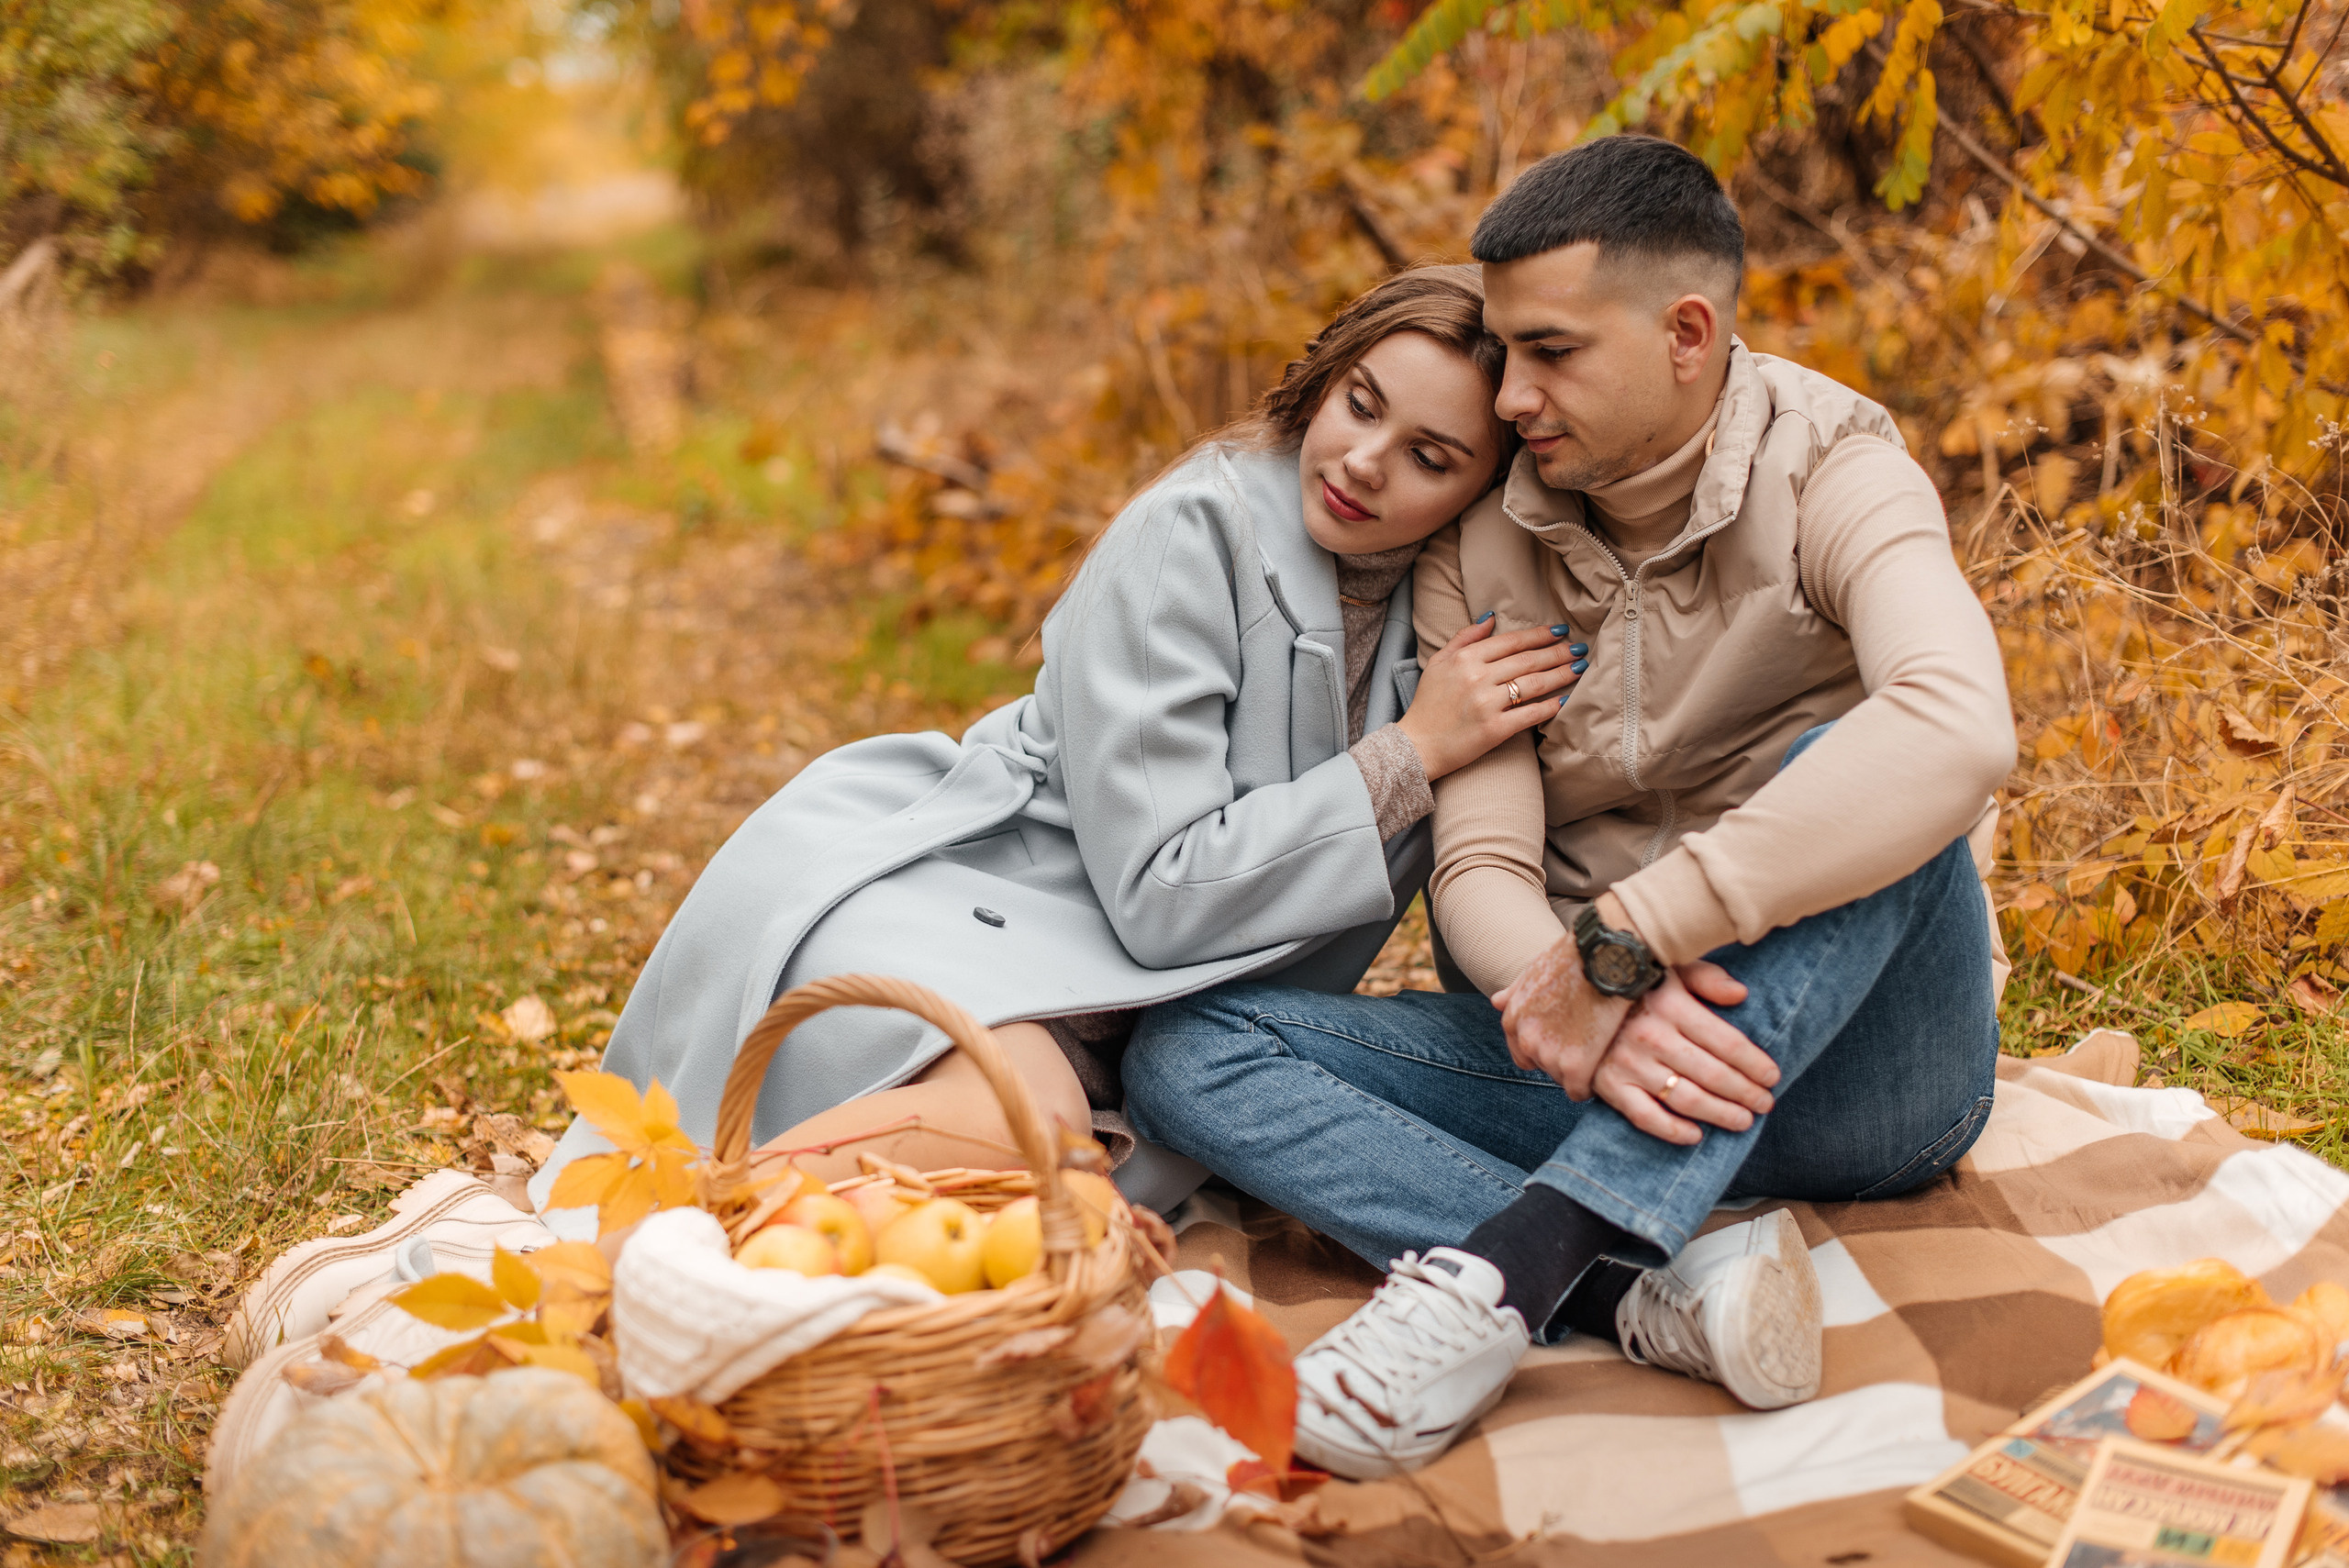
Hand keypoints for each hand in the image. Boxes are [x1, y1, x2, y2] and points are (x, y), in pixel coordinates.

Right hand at [1395, 615, 1583, 780]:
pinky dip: (1549, 707)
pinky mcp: (1494, 730)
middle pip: (1528, 660)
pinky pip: (1530, 715)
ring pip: (1534, 684)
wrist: (1416, 745)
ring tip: (1579, 668)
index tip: (1560, 631)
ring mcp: (1487, 704)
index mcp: (1466, 659)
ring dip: (1561, 675)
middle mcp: (1478, 678)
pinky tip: (1564, 700)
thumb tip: (1492, 618)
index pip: (1512, 641)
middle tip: (1579, 648)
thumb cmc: (1428, 704)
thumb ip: (1465, 638)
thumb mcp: (1438, 662)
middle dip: (1558, 652)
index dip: (1540, 634)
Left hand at [1493, 928, 1631, 1099]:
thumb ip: (1515, 991)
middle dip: (1563, 1061)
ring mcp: (1549, 1054)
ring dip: (1580, 1071)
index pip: (1523, 1053)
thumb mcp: (1536, 969)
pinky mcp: (1575, 1066)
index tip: (1569, 1043)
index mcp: (1513, 1018)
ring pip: (1562, 1080)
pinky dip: (1591, 1085)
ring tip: (1601, 1052)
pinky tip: (1604, 1068)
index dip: (1550, 1049)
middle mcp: (1525, 1039)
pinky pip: (1578, 1091)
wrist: (1606, 955)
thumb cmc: (1576, 957)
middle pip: (1544, 1068)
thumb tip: (1496, 1001)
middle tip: (1589, 1046)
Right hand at [1589, 961, 1777, 1145]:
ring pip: (1686, 1098)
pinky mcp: (1608, 1084)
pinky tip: (1695, 1135)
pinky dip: (1672, 1131)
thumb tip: (1741, 995)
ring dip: (1720, 1114)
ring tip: (1743, 1120)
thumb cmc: (1631, 980)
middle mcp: (1651, 1036)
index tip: (1772, 1077)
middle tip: (1765, 1104)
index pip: (1726, 1042)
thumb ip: (1706, 977)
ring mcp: (1628, 1063)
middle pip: (1713, 1074)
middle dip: (1745, 1093)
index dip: (1755, 1064)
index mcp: (1671, 1005)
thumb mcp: (1668, 966)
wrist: (1569, 993)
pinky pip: (1645, 1117)